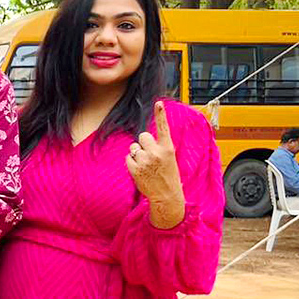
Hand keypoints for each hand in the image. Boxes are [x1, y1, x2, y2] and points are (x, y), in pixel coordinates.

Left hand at [126, 101, 184, 226]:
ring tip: (146, 165)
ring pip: (134, 147)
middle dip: (143, 143)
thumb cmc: (168, 176)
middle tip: (149, 154)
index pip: (164, 128)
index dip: (161, 115)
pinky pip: (128, 158)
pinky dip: (132, 162)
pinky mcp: (135, 168)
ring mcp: (145, 160)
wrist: (166, 195)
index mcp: (168, 149)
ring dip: (137, 153)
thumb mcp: (169, 159)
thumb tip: (144, 140)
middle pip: (143, 136)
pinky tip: (140, 170)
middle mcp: (156, 152)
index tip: (158, 103)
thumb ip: (159, 148)